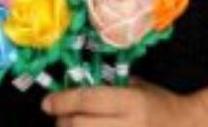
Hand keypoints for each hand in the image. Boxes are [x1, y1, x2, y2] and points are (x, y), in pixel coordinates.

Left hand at [41, 79, 206, 126]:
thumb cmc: (160, 104)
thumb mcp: (137, 86)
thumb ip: (108, 86)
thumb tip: (74, 85)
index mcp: (131, 102)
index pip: (87, 100)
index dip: (62, 101)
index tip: (47, 102)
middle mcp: (128, 126)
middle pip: (79, 125)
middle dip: (63, 120)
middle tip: (60, 115)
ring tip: (73, 126)